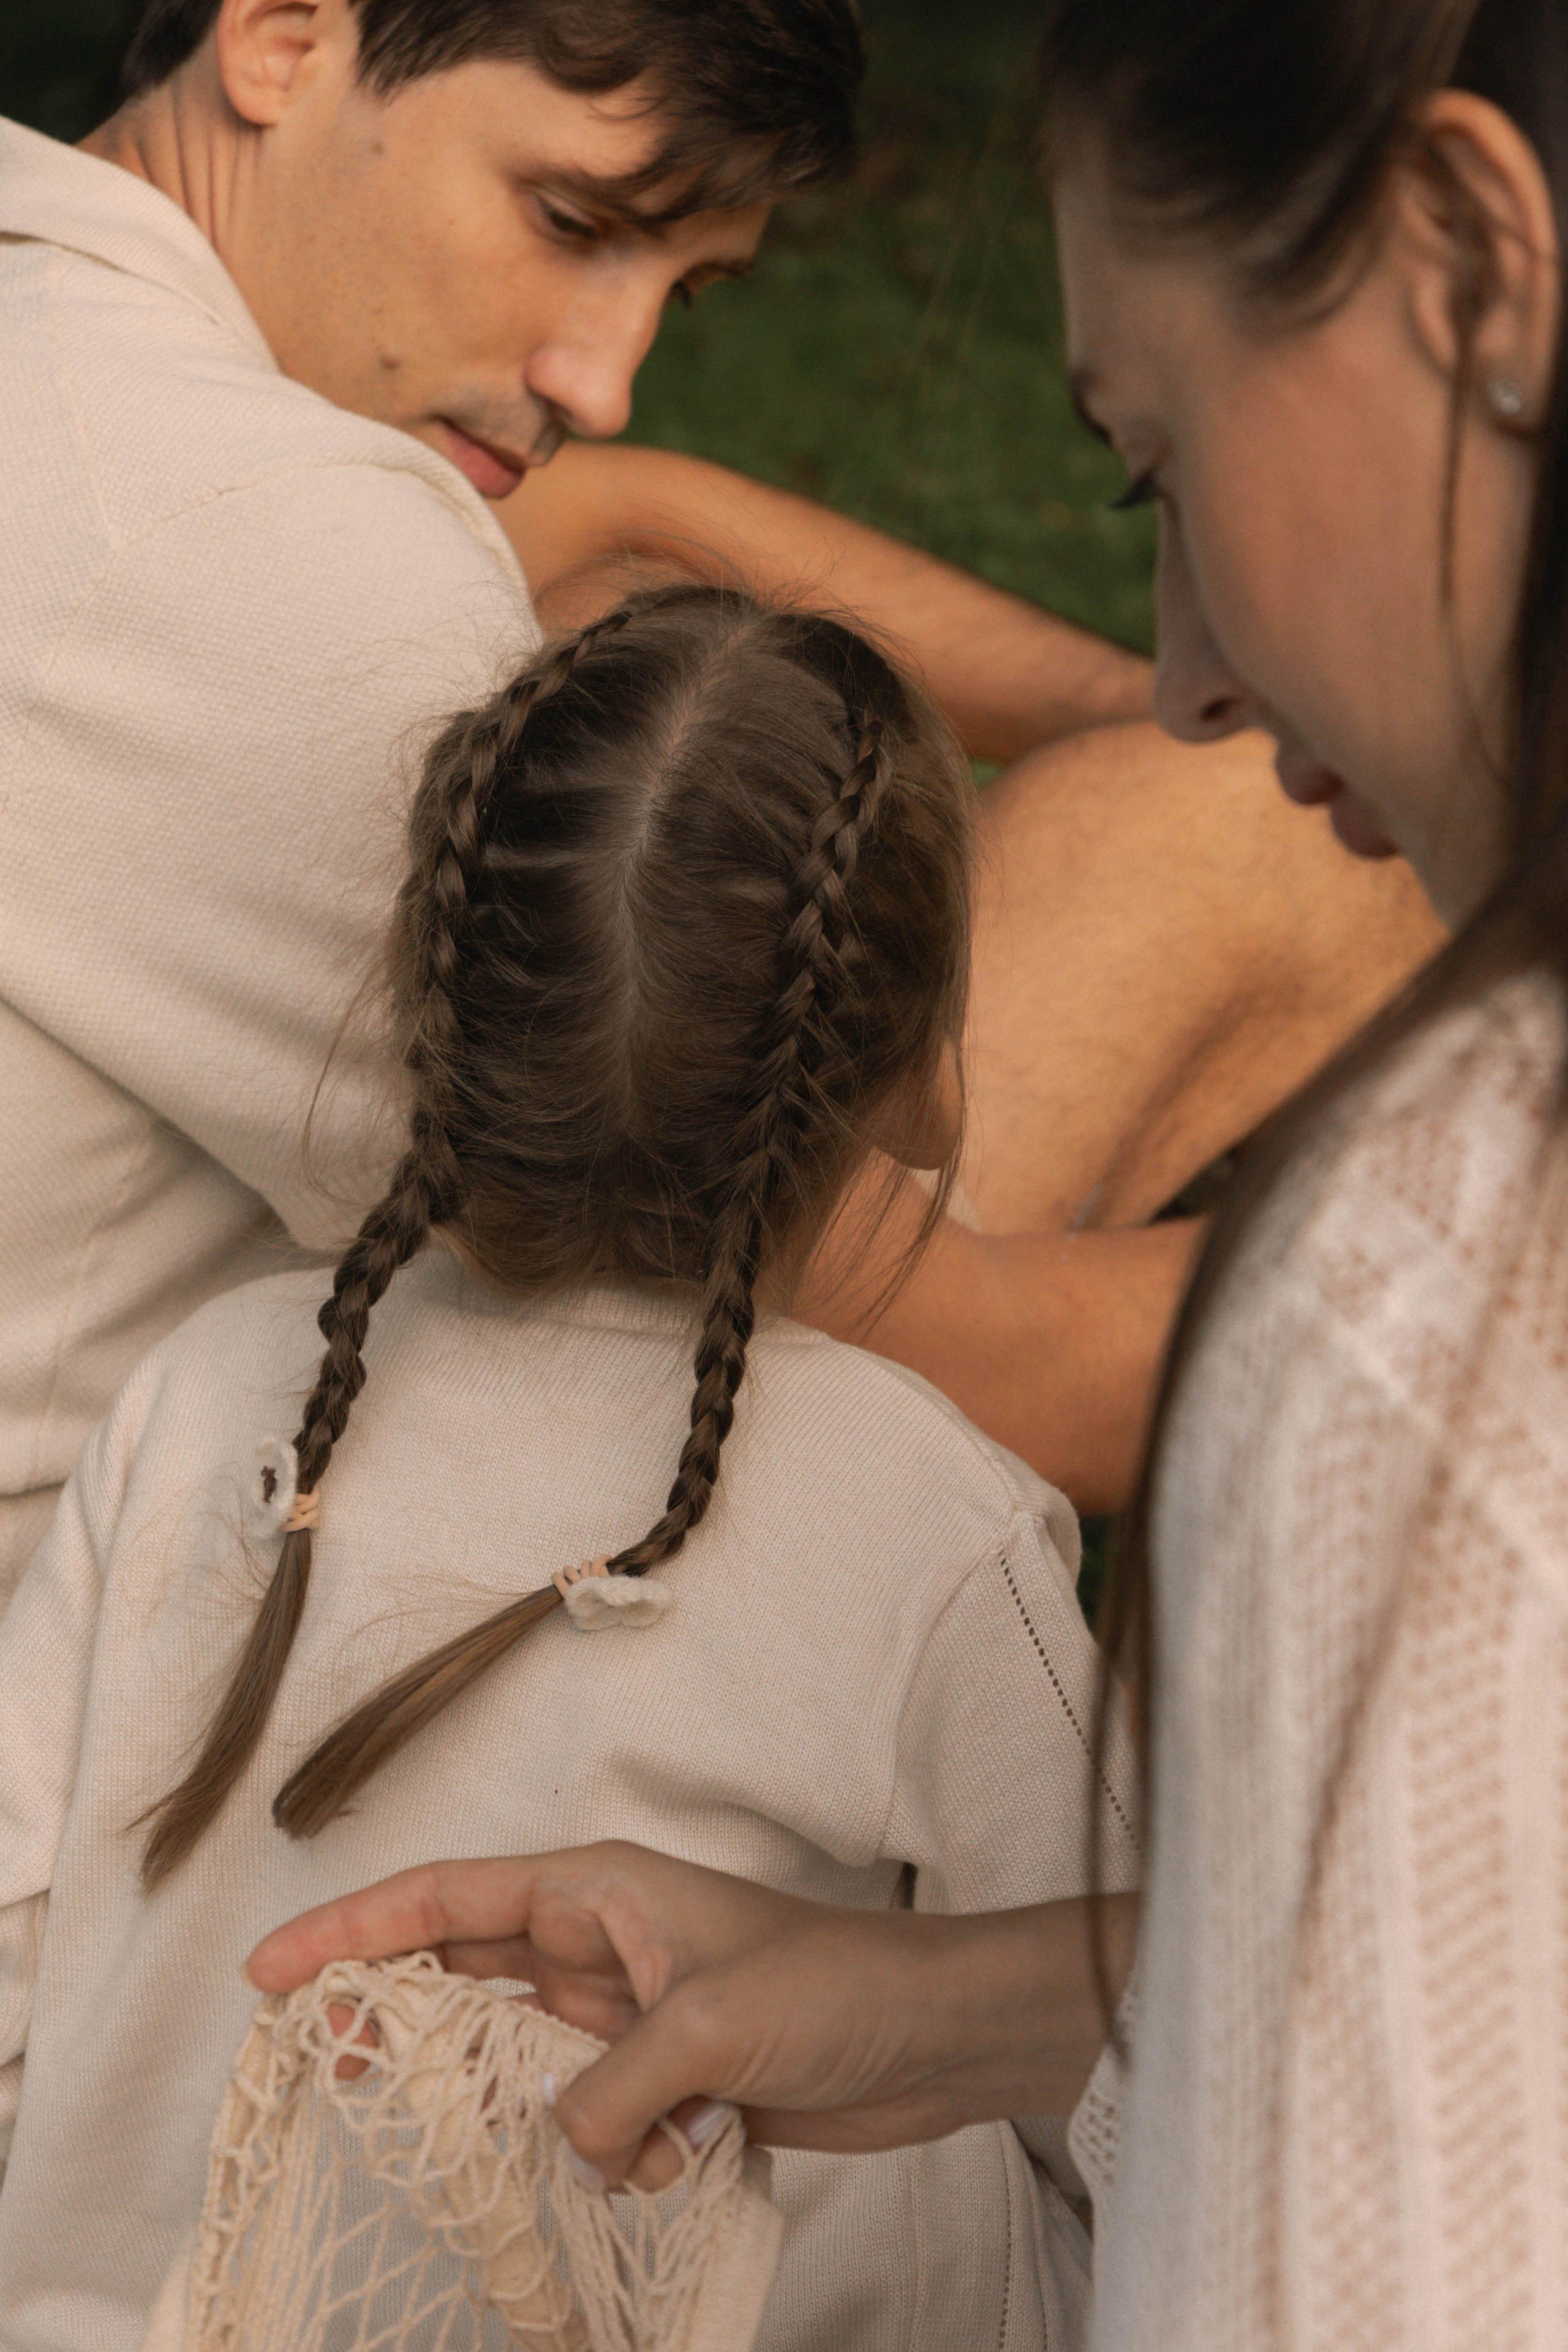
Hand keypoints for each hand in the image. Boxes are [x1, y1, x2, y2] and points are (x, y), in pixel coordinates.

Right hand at [246, 1843, 1134, 2188]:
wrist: (928, 2036)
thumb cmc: (833, 1986)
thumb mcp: (710, 2027)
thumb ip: (613, 2090)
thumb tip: (569, 2148)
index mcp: (598, 1891)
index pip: (447, 1896)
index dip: (353, 1927)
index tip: (274, 1968)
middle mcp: (599, 1945)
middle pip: (460, 1973)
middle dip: (395, 2018)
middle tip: (323, 2065)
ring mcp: (625, 2014)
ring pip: (518, 2061)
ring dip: (509, 2109)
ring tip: (500, 2139)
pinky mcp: (660, 2077)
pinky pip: (586, 2120)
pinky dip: (605, 2154)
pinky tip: (664, 2162)